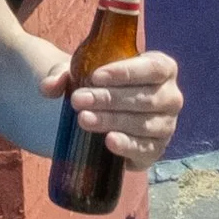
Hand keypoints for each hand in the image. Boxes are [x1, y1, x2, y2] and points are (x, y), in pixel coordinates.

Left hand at [44, 43, 182, 167]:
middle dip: (110, 99)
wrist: (105, 115)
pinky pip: (145, 149)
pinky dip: (127, 146)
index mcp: (162, 69)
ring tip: (83, 119)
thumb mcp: (81, 73)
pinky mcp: (155, 150)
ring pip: (142, 124)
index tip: (96, 76)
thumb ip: (61, 75)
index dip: (126, 72)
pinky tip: (109, 141)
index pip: (153, 68)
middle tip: (78, 100)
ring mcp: (166, 125)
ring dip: (112, 121)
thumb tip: (48, 86)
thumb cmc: (101, 86)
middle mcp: (171, 97)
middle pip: (145, 98)